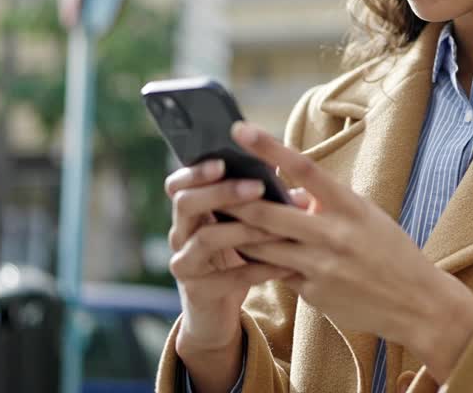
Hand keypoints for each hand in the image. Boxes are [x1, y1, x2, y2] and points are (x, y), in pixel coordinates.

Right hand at [164, 158, 304, 354]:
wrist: (220, 313)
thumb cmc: (237, 259)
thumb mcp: (245, 227)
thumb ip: (262, 202)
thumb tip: (295, 181)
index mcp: (190, 213)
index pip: (177, 184)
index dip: (195, 172)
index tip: (223, 161)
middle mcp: (179, 235)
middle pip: (185, 204)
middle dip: (222, 192)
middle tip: (257, 186)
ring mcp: (184, 264)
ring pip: (205, 239)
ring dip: (244, 229)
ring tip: (276, 226)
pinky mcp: (197, 292)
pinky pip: (227, 278)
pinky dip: (259, 270)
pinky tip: (286, 265)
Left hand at [226, 121, 472, 381]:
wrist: (417, 303)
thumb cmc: (392, 252)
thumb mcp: (366, 217)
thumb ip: (328, 204)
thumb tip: (290, 190)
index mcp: (349, 206)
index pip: (302, 168)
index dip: (269, 146)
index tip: (241, 130)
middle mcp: (332, 234)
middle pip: (269, 211)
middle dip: (234, 199)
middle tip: (208, 185)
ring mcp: (320, 266)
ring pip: (262, 245)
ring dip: (238, 233)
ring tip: (216, 221)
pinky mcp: (312, 293)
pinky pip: (276, 273)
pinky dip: (260, 262)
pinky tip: (245, 258)